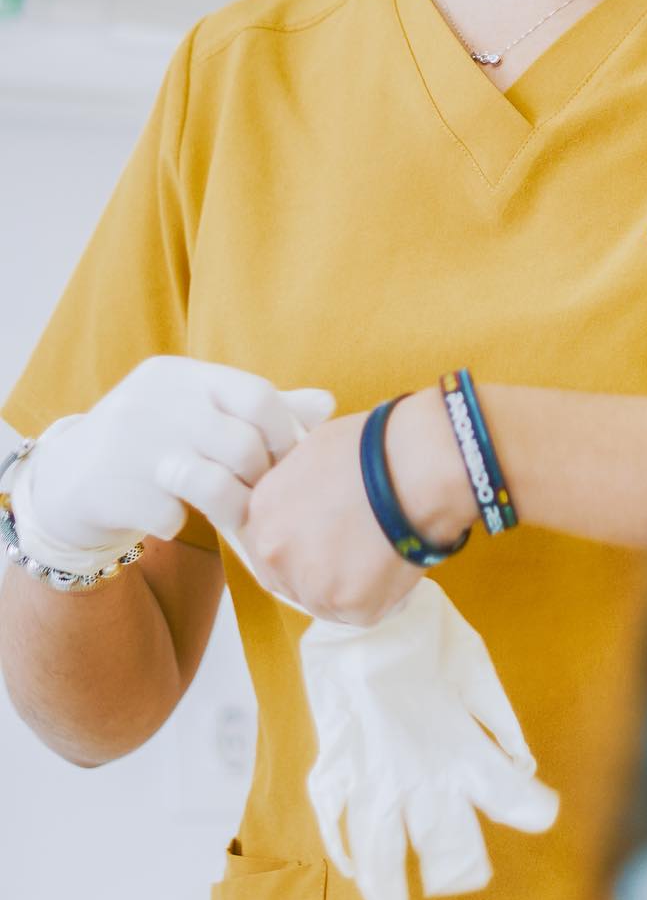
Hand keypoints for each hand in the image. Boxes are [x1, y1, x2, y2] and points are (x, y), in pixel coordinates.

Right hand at [18, 356, 334, 565]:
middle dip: (260, 477)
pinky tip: (170, 519)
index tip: (289, 459)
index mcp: (181, 376)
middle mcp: (153, 400)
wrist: (64, 480)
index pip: (256, 394)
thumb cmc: (153, 442)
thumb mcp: (198, 412)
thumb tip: (328, 403)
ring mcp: (128, 443)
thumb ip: (261, 408)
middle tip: (261, 494)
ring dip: (231, 505)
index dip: (284, 432)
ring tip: (231, 512)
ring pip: (212, 481)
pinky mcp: (108, 487)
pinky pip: (172, 516)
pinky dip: (179, 523)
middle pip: (242, 444)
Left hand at [237, 405, 446, 625]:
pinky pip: (363, 612)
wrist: (418, 465)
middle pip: (289, 580)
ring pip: (326, 601)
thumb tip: (313, 504)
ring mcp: (310, 583)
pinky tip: (397, 561)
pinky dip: (381, 595)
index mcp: (264, 510)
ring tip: (384, 552)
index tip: (326, 541)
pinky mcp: (350, 606)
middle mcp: (274, 552)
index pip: (268, 545)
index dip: (299, 545)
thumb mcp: (316, 453)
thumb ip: (299, 489)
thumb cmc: (377, 446)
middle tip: (355, 553)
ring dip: (350, 586)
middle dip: (318, 572)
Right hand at [301, 577, 559, 899]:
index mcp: (458, 747)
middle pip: (446, 849)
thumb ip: (499, 724)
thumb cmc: (421, 628)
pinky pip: (336, 823)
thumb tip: (521, 768)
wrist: (358, 603)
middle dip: (464, 869)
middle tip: (471, 878)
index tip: (543, 812)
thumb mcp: (475, 666)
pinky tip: (357, 871)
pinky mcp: (332, 767)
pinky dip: (347, 852)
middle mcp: (416, 775)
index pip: (509, 799)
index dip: (533, 810)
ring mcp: (368, 777)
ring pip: (381, 859)